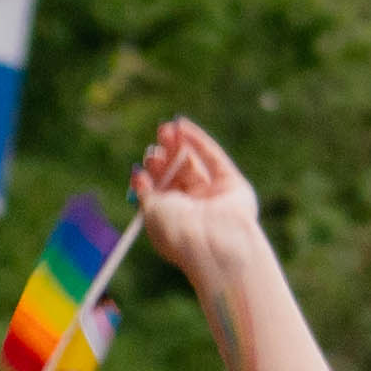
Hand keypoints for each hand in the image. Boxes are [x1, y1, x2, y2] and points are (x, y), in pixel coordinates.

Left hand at [126, 116, 269, 298]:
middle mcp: (195, 210)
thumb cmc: (177, 232)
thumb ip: (145, 191)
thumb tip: (137, 175)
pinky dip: (199, 141)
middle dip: (167, 155)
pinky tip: (183, 126)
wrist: (212, 244)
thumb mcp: (151, 210)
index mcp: (173, 221)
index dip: (154, 171)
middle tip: (158, 136)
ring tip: (167, 128)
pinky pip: (214, 159)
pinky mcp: (233, 186)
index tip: (148, 156)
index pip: (162, 191)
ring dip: (180, 145)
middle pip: (178, 176)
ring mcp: (215, 198)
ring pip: (195, 165)